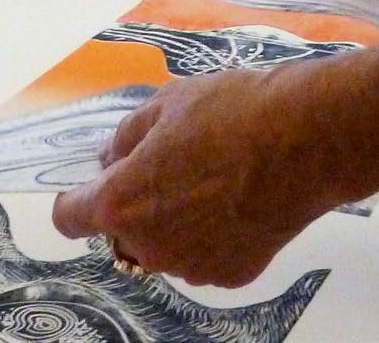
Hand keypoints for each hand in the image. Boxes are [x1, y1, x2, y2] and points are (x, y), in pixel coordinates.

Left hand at [51, 70, 348, 287]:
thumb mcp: (167, 104)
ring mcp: (192, 265)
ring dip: (178, 224)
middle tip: (172, 170)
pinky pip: (208, 256)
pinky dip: (217, 237)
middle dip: (137, 208)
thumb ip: (128, 137)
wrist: (307, 140)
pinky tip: (242, 203)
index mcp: (121, 202)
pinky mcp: (232, 274)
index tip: (93, 190)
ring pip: (168, 248)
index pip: (71, 217)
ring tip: (216, 182)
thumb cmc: (235, 113)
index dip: (78, 201)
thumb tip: (113, 158)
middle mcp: (150, 245)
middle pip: (123, 235)